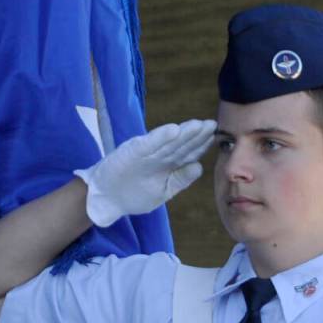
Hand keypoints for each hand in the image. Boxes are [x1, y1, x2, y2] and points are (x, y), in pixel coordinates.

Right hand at [74, 119, 215, 226]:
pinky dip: (160, 137)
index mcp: (167, 164)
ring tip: (198, 124)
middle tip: (213, 125)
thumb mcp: (163, 191)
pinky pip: (149, 144)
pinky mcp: (132, 152)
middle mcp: (159, 155)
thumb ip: (180, 179)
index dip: (202, 145)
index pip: (188, 153)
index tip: (216, 137)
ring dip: (184, 132)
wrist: (106, 198)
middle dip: (197, 135)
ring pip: (168, 141)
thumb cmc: (134, 194)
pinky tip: (173, 130)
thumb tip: (199, 166)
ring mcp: (146, 152)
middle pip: (181, 144)